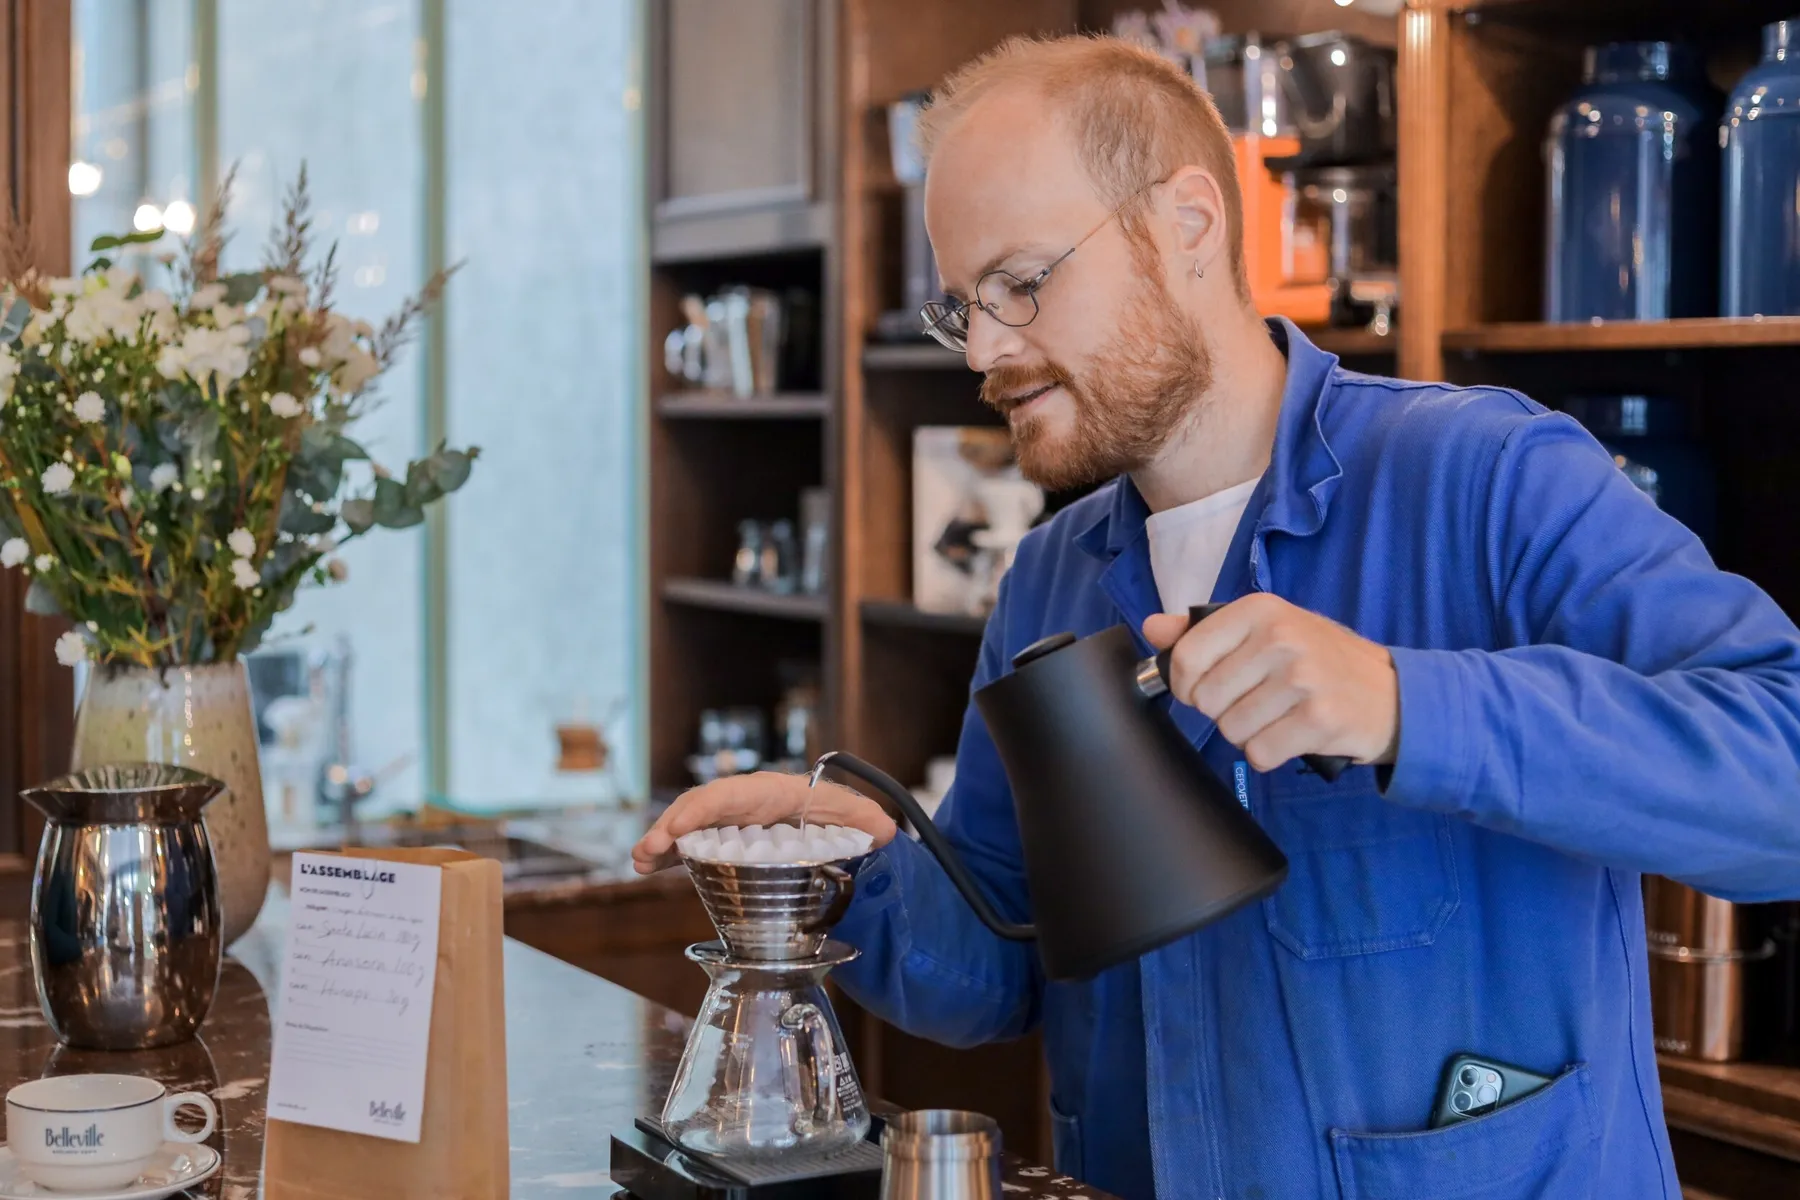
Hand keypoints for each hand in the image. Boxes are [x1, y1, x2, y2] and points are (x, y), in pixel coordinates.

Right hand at [631, 771, 898, 874]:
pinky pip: (689, 843)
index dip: (701, 809)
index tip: (678, 828)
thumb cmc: (831, 812)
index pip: (728, 796)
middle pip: (698, 810)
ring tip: (639, 862)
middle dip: (670, 827)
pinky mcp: (720, 839)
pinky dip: (667, 853)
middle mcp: (740, 803)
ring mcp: (726, 822)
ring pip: (687, 827)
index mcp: (766, 793)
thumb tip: (886, 832)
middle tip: (646, 851)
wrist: (824, 820)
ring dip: (661, 841)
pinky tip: (647, 867)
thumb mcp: (850, 815)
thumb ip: (866, 820)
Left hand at [1142, 594, 1398, 773]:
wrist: (1392, 693)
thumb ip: (1203, 631)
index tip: (1206, 688)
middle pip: (1206, 701)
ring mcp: (1302, 679)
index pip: (1185, 657)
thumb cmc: (1319, 660)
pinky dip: (1271, 753)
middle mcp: (1280, 638)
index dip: (1186, 685)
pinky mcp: (1319, 719)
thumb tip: (1151, 628)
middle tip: (1258, 702)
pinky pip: (1260, 754)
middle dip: (1224, 712)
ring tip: (1280, 716)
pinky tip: (1294, 734)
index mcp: (1259, 610)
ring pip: (1231, 731)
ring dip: (1249, 734)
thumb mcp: (1265, 630)